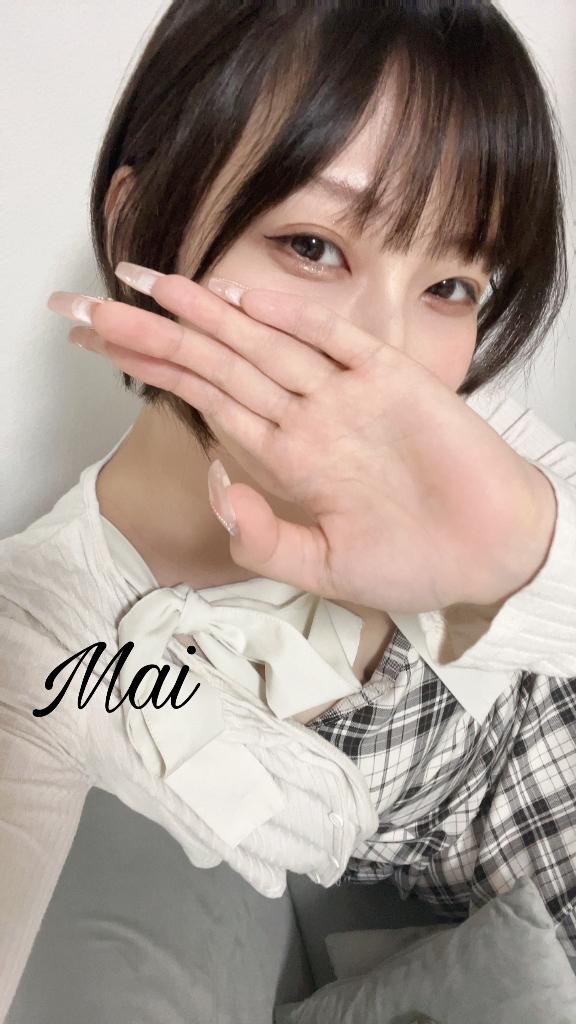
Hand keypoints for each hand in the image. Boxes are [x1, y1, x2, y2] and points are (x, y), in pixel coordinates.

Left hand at [48, 268, 552, 613]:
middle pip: (217, 364)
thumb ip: (262, 537)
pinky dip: (295, 318)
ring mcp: (349, 397)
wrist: (493, 555)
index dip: (151, 370)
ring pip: (265, 345)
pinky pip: (339, 343)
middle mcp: (310, 418)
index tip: (100, 343)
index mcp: (289, 459)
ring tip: (152, 284)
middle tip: (86, 302)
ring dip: (208, 314)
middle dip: (152, 334)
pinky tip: (245, 295)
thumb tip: (213, 486)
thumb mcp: (322, 569)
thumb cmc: (415, 563)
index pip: (205, 400)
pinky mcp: (396, 383)